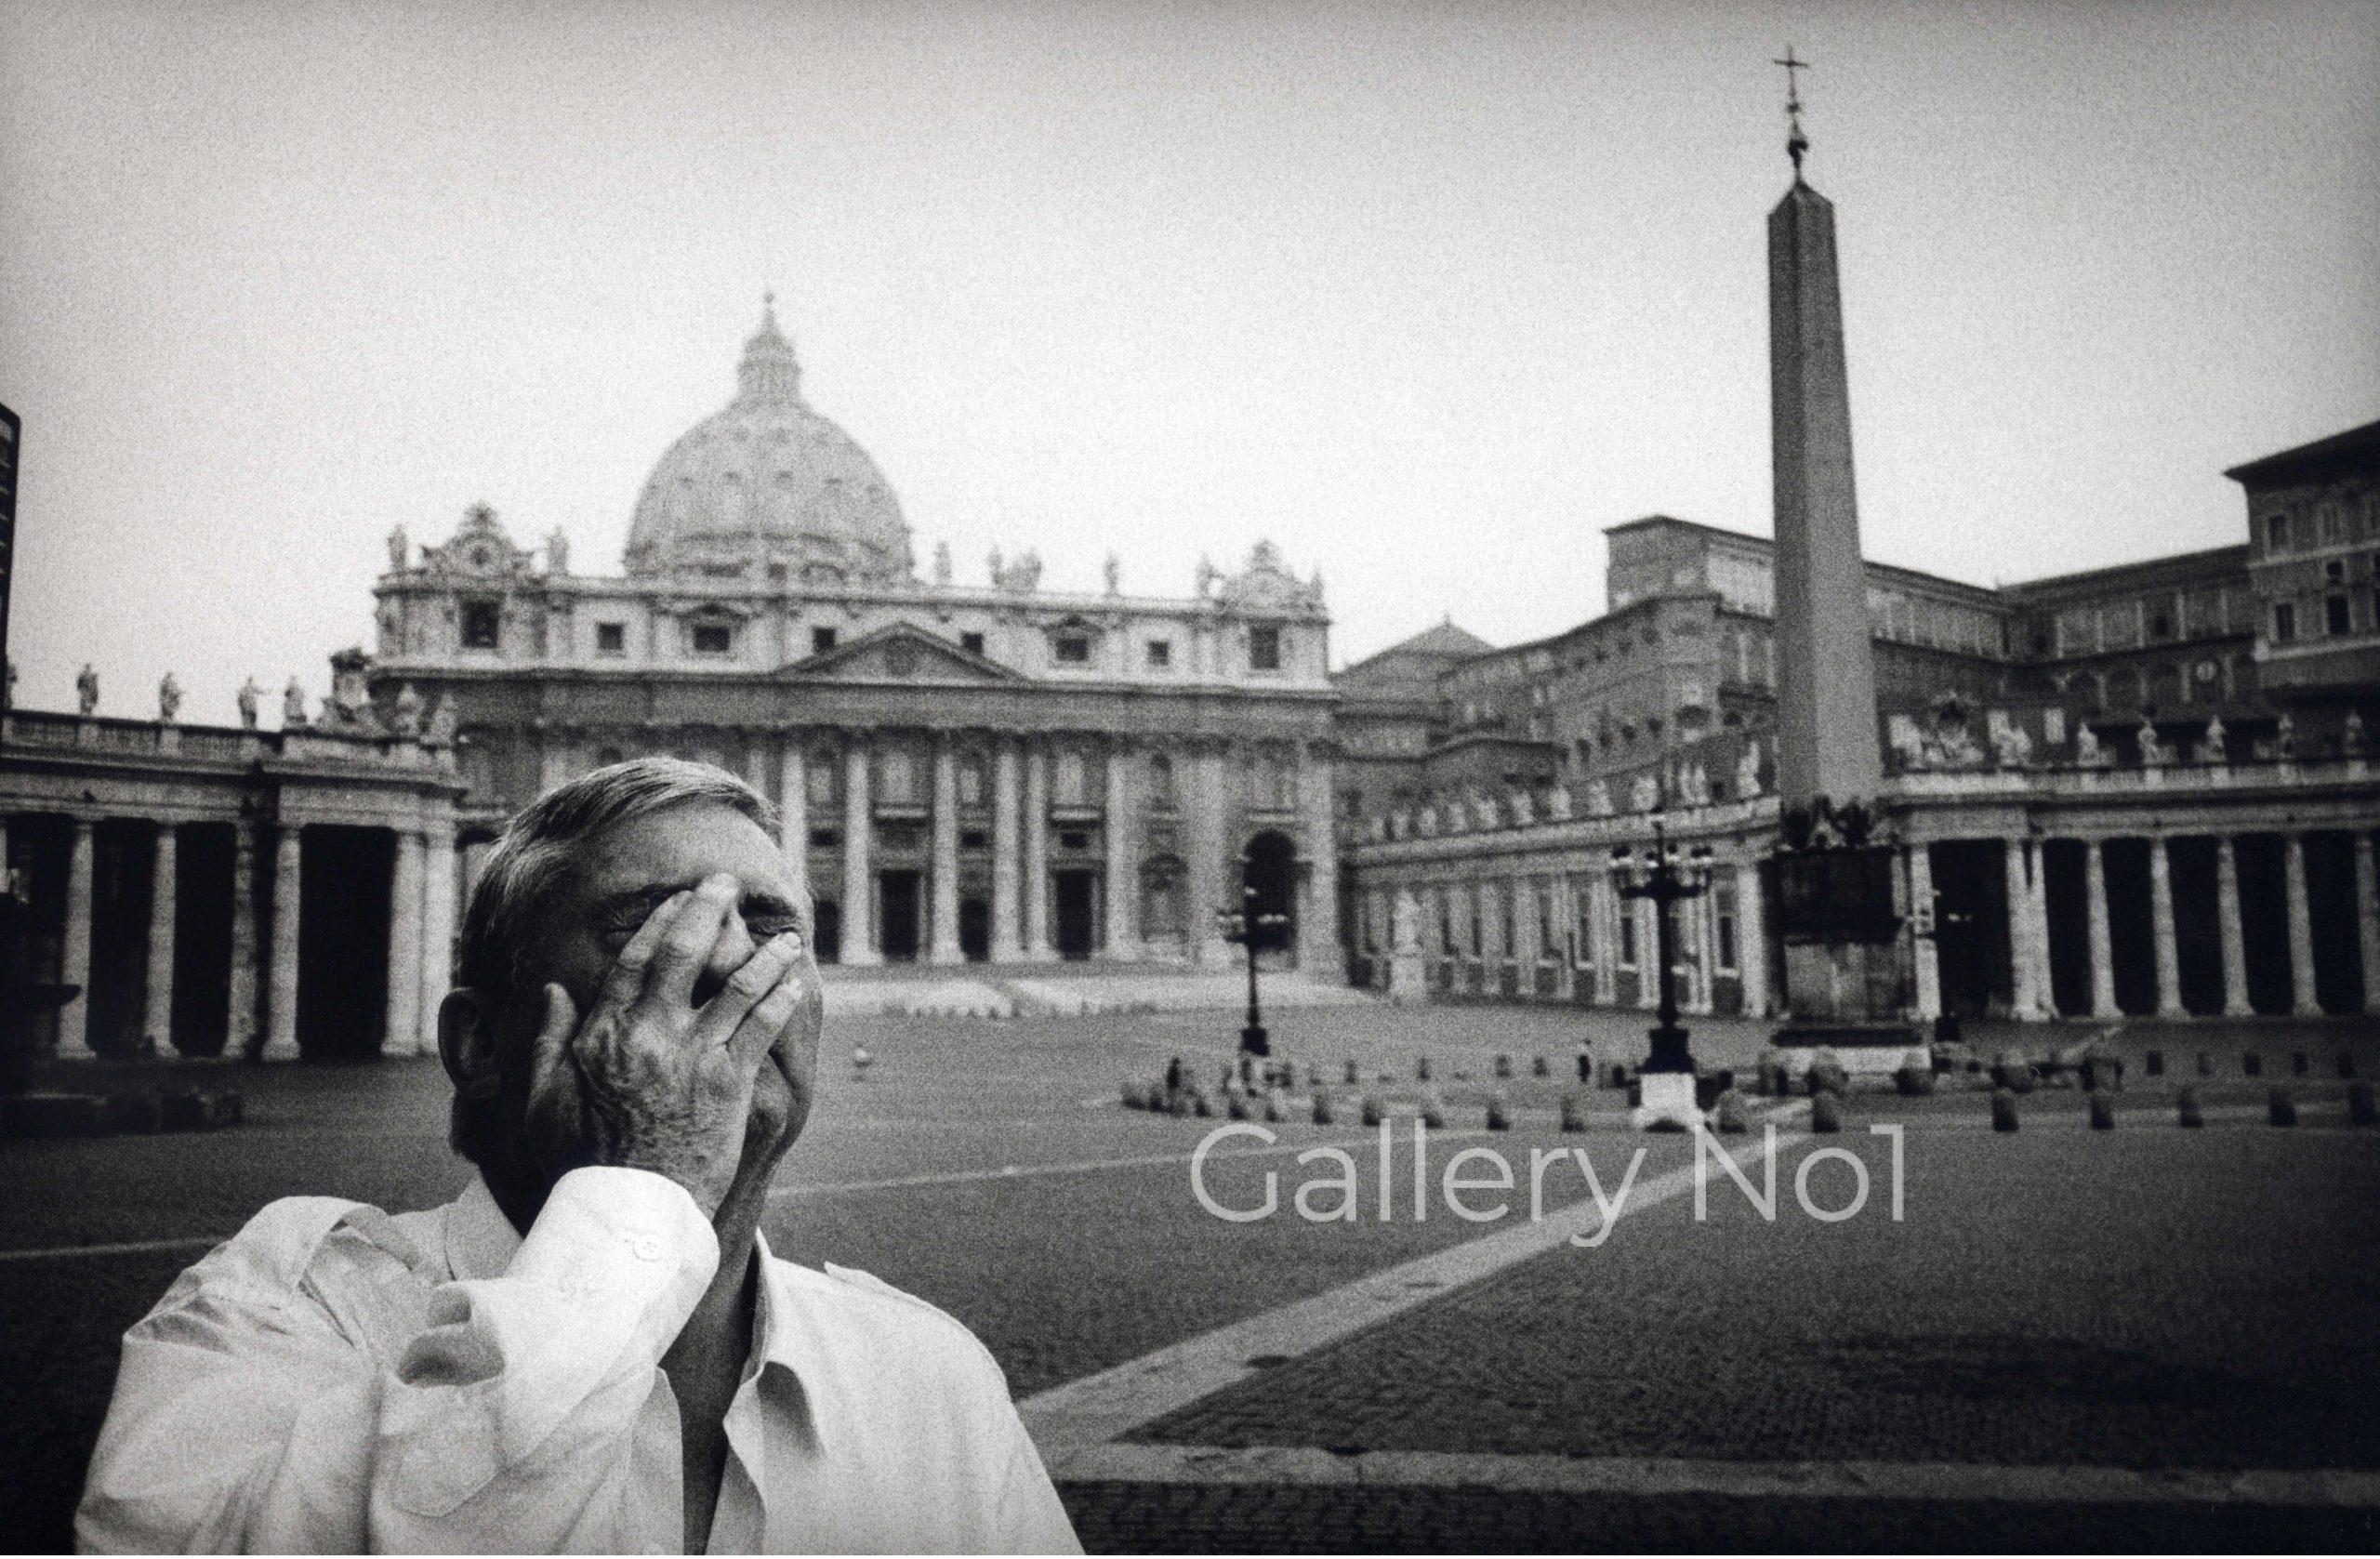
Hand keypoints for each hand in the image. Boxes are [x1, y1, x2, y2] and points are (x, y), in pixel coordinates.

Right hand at [524, 874, 808, 1216]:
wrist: (621, 1214)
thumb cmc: (577, 1163)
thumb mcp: (540, 1099)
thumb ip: (547, 1039)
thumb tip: (554, 990)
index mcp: (603, 1032)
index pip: (635, 959)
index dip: (660, 922)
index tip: (678, 900)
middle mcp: (650, 1033)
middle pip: (684, 953)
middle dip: (707, 909)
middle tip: (725, 885)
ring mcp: (693, 1055)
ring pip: (735, 985)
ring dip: (763, 953)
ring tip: (786, 936)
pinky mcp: (729, 1083)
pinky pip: (761, 1026)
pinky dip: (780, 997)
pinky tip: (795, 981)